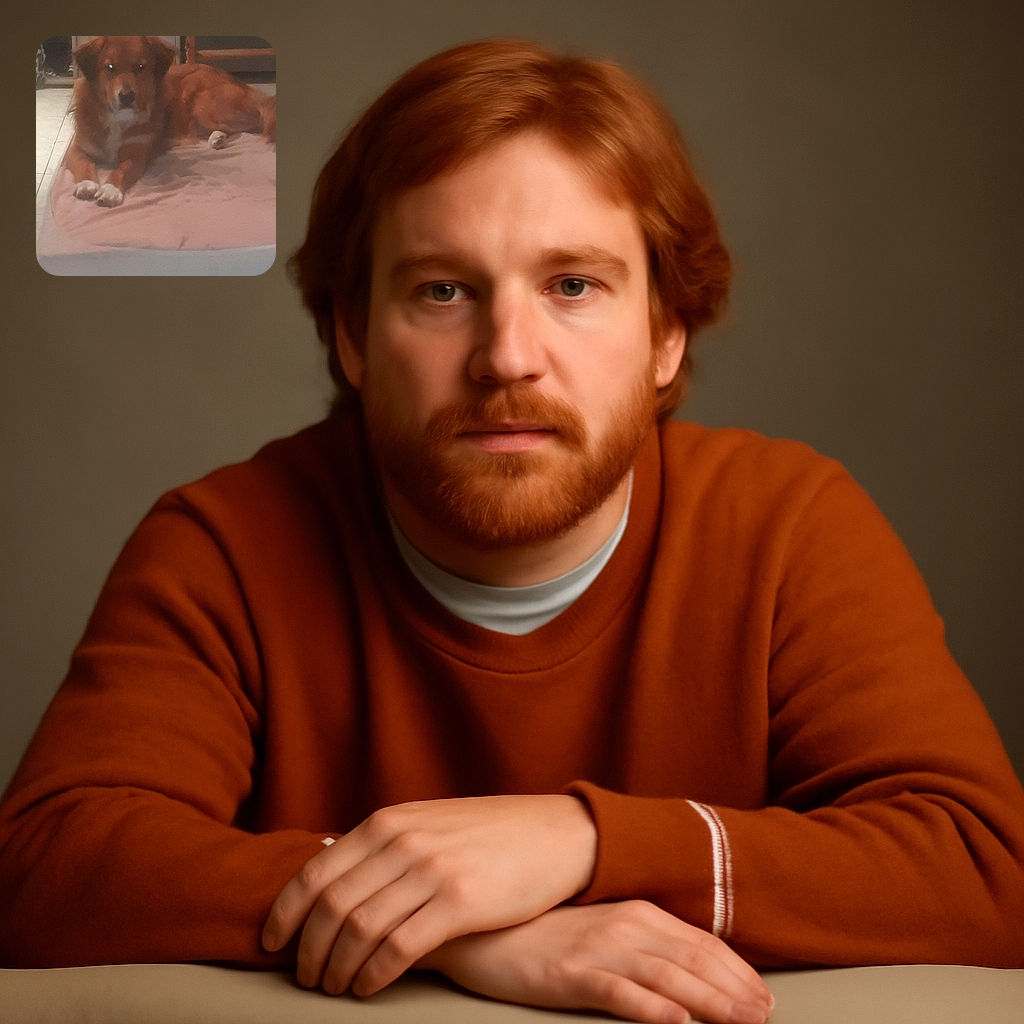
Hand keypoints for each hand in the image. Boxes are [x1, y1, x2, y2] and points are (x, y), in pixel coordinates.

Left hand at [262, 794, 596, 995]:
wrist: (555, 833)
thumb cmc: (489, 833)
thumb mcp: (428, 822)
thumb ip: (383, 843)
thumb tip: (329, 863)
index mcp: (388, 821)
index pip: (315, 872)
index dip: (285, 914)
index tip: (273, 944)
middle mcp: (403, 841)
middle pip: (330, 907)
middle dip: (309, 952)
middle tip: (309, 978)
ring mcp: (431, 870)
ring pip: (358, 930)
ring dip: (338, 969)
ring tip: (337, 988)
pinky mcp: (460, 902)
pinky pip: (399, 949)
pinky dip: (374, 975)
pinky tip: (370, 988)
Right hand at [421, 901, 773, 1023]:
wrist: (482, 925)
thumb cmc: (543, 931)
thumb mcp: (599, 928)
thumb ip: (641, 941)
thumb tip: (685, 968)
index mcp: (634, 912)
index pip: (699, 941)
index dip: (737, 970)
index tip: (764, 995)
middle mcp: (624, 925)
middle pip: (693, 960)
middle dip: (735, 990)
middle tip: (767, 1015)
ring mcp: (597, 949)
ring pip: (667, 977)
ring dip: (710, 1002)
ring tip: (741, 1022)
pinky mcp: (570, 974)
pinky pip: (619, 993)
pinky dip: (652, 1008)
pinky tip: (676, 1022)